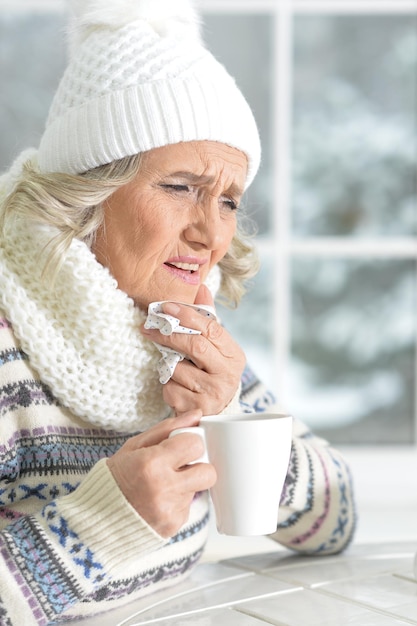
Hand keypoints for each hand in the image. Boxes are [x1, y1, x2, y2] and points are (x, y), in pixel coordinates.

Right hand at [107, 411, 215, 537]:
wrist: (97, 518)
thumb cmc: (115, 477)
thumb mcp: (135, 446)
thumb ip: (168, 428)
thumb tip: (196, 415)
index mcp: (152, 463)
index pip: (195, 445)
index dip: (190, 443)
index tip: (181, 446)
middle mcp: (164, 488)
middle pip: (208, 472)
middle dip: (198, 466)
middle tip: (180, 466)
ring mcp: (170, 510)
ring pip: (198, 489)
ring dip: (185, 484)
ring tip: (162, 485)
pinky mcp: (174, 526)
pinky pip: (188, 507)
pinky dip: (178, 502)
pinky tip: (159, 500)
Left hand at [141, 285, 245, 415]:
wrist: (214, 414)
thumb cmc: (210, 373)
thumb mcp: (214, 347)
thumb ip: (207, 319)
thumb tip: (202, 288)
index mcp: (234, 355)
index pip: (211, 328)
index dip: (187, 315)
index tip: (165, 307)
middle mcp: (228, 374)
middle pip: (195, 346)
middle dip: (168, 335)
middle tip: (148, 328)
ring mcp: (214, 393)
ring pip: (178, 369)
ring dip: (168, 366)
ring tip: (174, 370)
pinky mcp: (197, 409)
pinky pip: (171, 389)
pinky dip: (167, 386)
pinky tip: (177, 389)